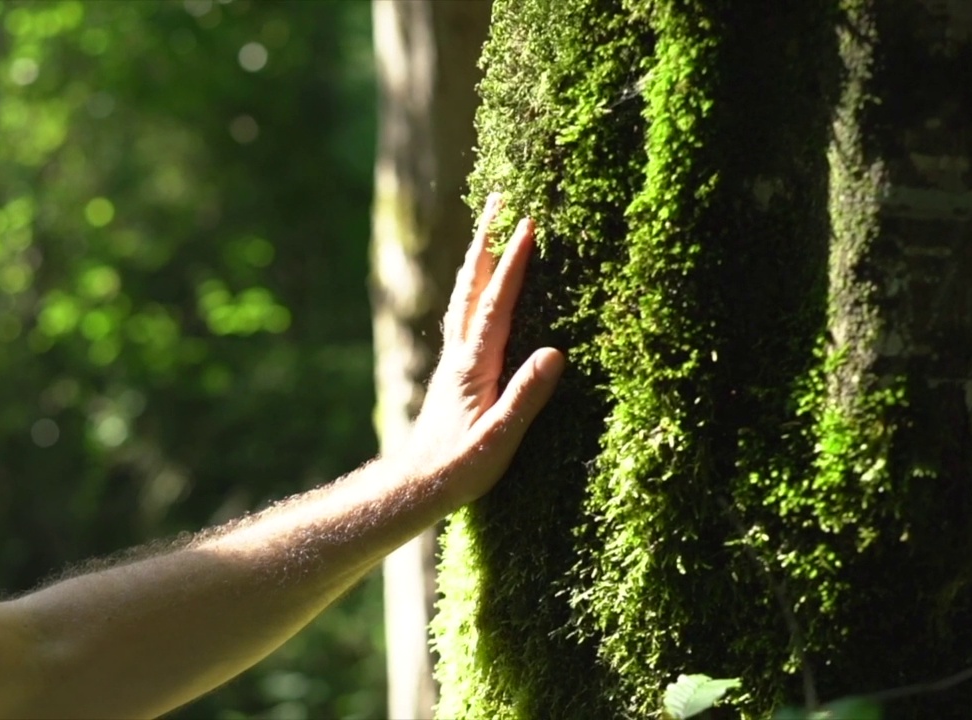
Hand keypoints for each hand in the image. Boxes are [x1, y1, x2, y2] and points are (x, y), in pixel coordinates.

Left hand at [401, 193, 564, 507]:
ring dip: (479, 256)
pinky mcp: (455, 371)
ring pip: (465, 294)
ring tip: (491, 226)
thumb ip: (526, 397)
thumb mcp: (499, 439)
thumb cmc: (459, 468)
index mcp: (474, 364)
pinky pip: (465, 313)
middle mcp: (460, 353)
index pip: (497, 302)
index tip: (529, 222)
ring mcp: (455, 360)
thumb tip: (555, 354)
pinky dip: (475, 286)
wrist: (416, 486)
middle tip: (499, 197)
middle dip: (487, 238)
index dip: (515, 262)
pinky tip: (480, 287)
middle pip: (472, 284)